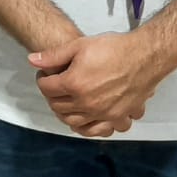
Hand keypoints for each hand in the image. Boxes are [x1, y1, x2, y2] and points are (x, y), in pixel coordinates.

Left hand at [30, 33, 160, 137]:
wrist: (145, 56)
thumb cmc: (112, 48)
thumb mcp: (79, 45)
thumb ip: (53, 55)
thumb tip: (31, 60)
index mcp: (74, 84)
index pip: (47, 88)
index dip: (42, 79)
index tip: (45, 74)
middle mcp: (86, 103)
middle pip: (58, 107)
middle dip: (52, 96)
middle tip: (56, 87)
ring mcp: (102, 113)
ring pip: (76, 123)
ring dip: (67, 114)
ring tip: (69, 102)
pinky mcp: (118, 117)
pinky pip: (101, 130)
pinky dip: (92, 127)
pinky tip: (90, 117)